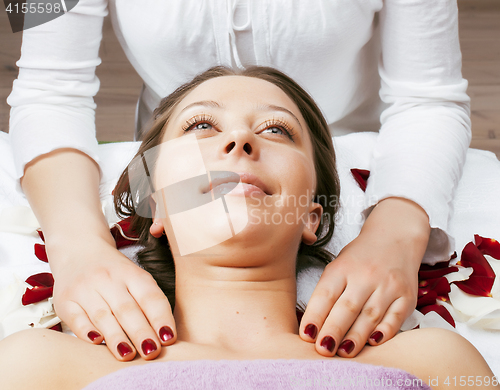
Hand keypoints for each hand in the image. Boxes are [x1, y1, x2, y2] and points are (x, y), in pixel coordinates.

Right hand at [49, 238, 176, 360]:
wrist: (78, 250)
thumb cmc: (114, 272)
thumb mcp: (134, 277)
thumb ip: (147, 301)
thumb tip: (164, 336)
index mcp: (130, 273)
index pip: (149, 296)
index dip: (160, 317)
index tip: (169, 338)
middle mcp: (107, 279)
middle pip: (126, 309)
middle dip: (141, 332)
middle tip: (152, 352)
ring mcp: (84, 288)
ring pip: (102, 315)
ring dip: (117, 338)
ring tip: (128, 355)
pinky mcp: (64, 301)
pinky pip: (76, 318)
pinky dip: (86, 331)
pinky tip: (97, 342)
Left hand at [299, 197, 430, 356]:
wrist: (395, 237)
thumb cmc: (360, 258)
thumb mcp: (338, 266)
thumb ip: (327, 293)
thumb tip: (313, 327)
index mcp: (343, 267)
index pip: (326, 294)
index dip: (315, 316)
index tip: (306, 335)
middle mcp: (366, 275)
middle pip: (347, 307)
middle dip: (333, 331)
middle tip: (323, 350)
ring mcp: (389, 285)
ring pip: (371, 315)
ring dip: (356, 337)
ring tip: (343, 353)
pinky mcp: (407, 295)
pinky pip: (396, 317)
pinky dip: (384, 332)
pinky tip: (373, 343)